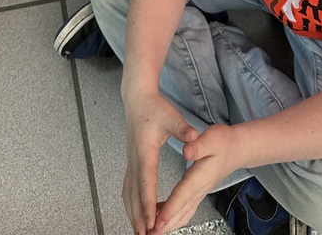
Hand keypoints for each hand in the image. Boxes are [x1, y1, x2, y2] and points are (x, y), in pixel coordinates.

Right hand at [122, 91, 198, 234]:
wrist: (137, 99)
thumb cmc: (154, 107)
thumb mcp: (171, 116)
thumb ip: (182, 128)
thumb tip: (193, 137)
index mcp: (145, 151)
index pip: (147, 181)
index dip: (148, 202)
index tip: (151, 221)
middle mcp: (135, 159)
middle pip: (134, 193)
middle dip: (139, 216)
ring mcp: (131, 161)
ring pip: (128, 192)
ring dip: (132, 213)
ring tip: (139, 232)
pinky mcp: (131, 162)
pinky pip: (128, 187)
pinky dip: (130, 203)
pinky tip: (135, 213)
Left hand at [151, 124, 243, 233]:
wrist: (237, 149)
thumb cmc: (224, 143)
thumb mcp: (212, 138)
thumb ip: (198, 145)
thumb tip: (187, 151)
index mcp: (200, 176)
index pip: (182, 196)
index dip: (169, 210)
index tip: (157, 222)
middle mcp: (199, 188)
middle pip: (181, 211)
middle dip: (164, 225)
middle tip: (148, 234)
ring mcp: (199, 193)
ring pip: (182, 214)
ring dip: (168, 225)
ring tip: (152, 231)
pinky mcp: (198, 193)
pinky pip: (184, 210)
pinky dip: (172, 218)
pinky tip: (161, 217)